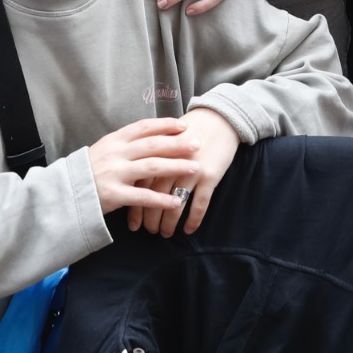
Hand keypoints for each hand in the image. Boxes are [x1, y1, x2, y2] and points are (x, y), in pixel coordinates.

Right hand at [87, 117, 202, 215]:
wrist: (64, 193)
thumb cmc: (88, 171)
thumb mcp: (104, 150)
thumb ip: (126, 145)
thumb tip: (154, 136)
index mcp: (114, 140)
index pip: (143, 127)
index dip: (164, 125)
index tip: (184, 126)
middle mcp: (116, 154)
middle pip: (152, 145)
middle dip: (177, 144)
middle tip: (198, 144)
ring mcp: (114, 174)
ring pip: (151, 167)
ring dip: (176, 166)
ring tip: (195, 168)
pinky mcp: (114, 195)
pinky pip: (142, 197)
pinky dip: (161, 199)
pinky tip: (177, 201)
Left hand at [130, 108, 239, 236]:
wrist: (220, 118)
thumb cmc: (191, 129)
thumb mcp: (167, 138)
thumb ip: (150, 158)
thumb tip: (135, 180)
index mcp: (158, 154)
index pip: (141, 186)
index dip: (135, 207)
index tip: (132, 224)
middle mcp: (172, 163)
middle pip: (155, 197)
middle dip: (151, 219)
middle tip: (149, 231)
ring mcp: (192, 171)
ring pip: (175, 204)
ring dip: (169, 223)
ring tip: (166, 233)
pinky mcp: (211, 176)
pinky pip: (200, 204)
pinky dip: (194, 219)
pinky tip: (189, 230)